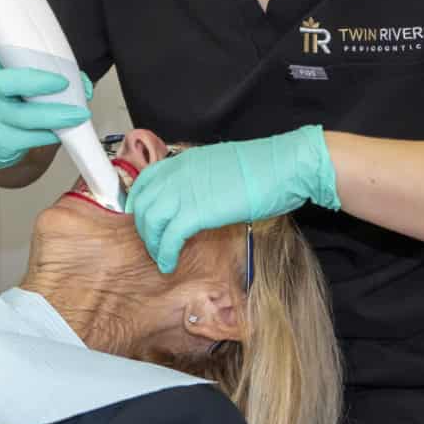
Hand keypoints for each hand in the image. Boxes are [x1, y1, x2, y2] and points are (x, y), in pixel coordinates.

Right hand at [0, 15, 92, 170]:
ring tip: (78, 114)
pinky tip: (59, 131)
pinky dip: (49, 133)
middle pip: (3, 83)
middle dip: (35, 82)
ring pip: (22, 116)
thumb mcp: (24, 83)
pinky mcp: (0, 140)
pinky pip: (29, 138)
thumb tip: (81, 84)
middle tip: (62, 82)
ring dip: (55, 114)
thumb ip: (49, 75)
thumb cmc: (17, 102)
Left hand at [125, 126, 338, 273]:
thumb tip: (194, 196)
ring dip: (152, 243)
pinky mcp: (198, 211)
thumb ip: (199, 179)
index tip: (143, 219)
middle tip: (152, 243)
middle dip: (144, 227)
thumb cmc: (262, 168)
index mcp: (183, 161)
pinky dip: (165, 252)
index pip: (146, 181)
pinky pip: (170, 236)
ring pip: (151, 221)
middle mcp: (178, 173)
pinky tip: (169, 262)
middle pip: (144, 203)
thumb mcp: (219, 167)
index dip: (139, 203)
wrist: (283, 167)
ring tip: (161, 256)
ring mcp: (185, 191)